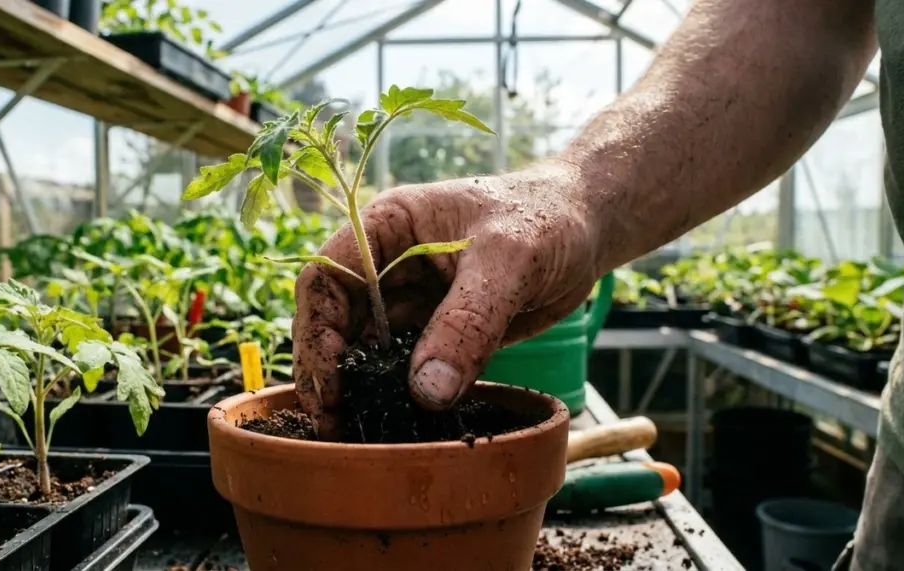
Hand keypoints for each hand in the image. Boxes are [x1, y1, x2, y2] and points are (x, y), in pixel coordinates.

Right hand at [292, 165, 600, 437]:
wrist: (586, 229)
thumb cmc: (546, 219)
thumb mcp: (508, 261)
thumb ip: (468, 322)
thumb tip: (426, 391)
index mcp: (386, 227)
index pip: (327, 277)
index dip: (317, 329)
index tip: (331, 380)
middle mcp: (387, 265)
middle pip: (334, 320)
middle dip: (327, 371)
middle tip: (332, 423)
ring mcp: (409, 300)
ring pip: (364, 349)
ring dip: (356, 389)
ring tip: (354, 433)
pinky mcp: (436, 331)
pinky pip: (403, 367)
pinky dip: (394, 394)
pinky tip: (392, 422)